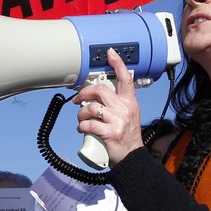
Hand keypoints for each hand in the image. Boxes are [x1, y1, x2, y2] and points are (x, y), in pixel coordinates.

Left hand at [74, 48, 143, 164]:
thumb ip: (115, 104)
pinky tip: (83, 128)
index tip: (110, 53)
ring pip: (92, 107)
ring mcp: (118, 121)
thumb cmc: (126, 136)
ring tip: (81, 119)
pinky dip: (82, 126)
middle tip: (78, 99)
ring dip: (81, 113)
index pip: (126, 78)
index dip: (118, 63)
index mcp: (130, 103)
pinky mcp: (111, 132)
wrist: (132, 157)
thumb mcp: (127, 116)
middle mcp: (125, 109)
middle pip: (101, 90)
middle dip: (84, 93)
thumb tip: (93, 97)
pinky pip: (89, 124)